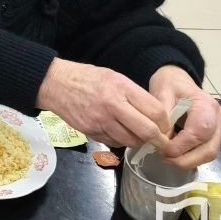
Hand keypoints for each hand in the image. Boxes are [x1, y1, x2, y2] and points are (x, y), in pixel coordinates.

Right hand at [36, 58, 169, 148]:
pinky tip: (117, 131)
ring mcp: (100, 121)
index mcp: (121, 88)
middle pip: (146, 131)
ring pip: (130, 141)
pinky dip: (119, 140)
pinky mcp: (91, 132)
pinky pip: (113, 142)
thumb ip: (134, 95)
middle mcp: (112, 106)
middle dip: (158, 140)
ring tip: (136, 134)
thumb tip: (154, 115)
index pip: (156, 112)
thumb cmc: (86, 78)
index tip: (166, 127)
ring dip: (138, 141)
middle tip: (161, 141)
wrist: (55, 84)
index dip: (165, 123)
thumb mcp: (114, 77)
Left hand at [150, 65, 220, 167]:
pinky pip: (206, 151)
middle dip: (187, 159)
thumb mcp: (162, 93)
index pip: (199, 132)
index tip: (163, 150)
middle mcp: (218, 118)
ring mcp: (219, 127)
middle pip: (210, 149)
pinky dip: (192, 156)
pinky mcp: (215, 134)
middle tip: (165, 159)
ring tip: (168, 158)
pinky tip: (176, 154)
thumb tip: (164, 140)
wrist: (178, 79)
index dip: (182, 146)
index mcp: (206, 105)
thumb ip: (164, 116)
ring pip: (210, 153)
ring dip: (189, 161)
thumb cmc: (170, 84)